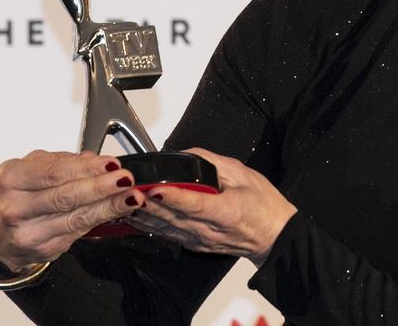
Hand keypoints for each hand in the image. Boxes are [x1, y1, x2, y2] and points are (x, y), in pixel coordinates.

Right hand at [0, 149, 145, 271]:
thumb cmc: (14, 195)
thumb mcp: (28, 168)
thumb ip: (60, 162)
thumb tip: (93, 159)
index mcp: (12, 178)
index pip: (54, 172)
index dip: (86, 169)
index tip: (111, 164)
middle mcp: (15, 208)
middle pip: (65, 197)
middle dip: (100, 188)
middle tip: (125, 180)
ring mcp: (28, 233)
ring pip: (75, 218)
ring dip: (108, 207)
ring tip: (131, 197)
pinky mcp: (42, 251)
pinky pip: (77, 232)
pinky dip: (100, 220)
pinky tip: (116, 211)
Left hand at [124, 147, 297, 266]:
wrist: (274, 237)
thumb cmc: (264, 206)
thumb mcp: (244, 174)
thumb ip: (214, 162)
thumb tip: (187, 154)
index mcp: (226, 211)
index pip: (195, 204)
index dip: (173, 197)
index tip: (155, 188)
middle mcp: (210, 229)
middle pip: (173, 217)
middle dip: (147, 203)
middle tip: (127, 189)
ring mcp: (200, 240)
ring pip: (165, 228)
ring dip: (143, 215)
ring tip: (123, 201)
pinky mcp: (194, 244)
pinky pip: (167, 234)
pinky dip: (150, 225)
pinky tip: (136, 216)